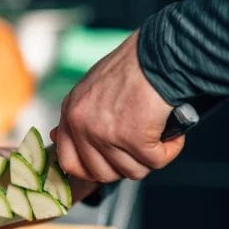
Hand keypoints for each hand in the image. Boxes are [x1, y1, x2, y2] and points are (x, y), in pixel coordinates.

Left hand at [51, 29, 184, 182]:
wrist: (159, 55)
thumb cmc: (132, 66)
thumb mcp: (91, 88)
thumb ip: (79, 115)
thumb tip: (57, 137)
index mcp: (71, 112)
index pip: (68, 161)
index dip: (90, 170)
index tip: (107, 166)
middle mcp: (83, 125)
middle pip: (101, 173)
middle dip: (124, 167)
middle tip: (139, 151)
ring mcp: (106, 134)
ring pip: (131, 171)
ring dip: (148, 158)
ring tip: (157, 137)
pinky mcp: (134, 138)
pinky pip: (156, 162)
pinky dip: (169, 150)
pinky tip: (171, 134)